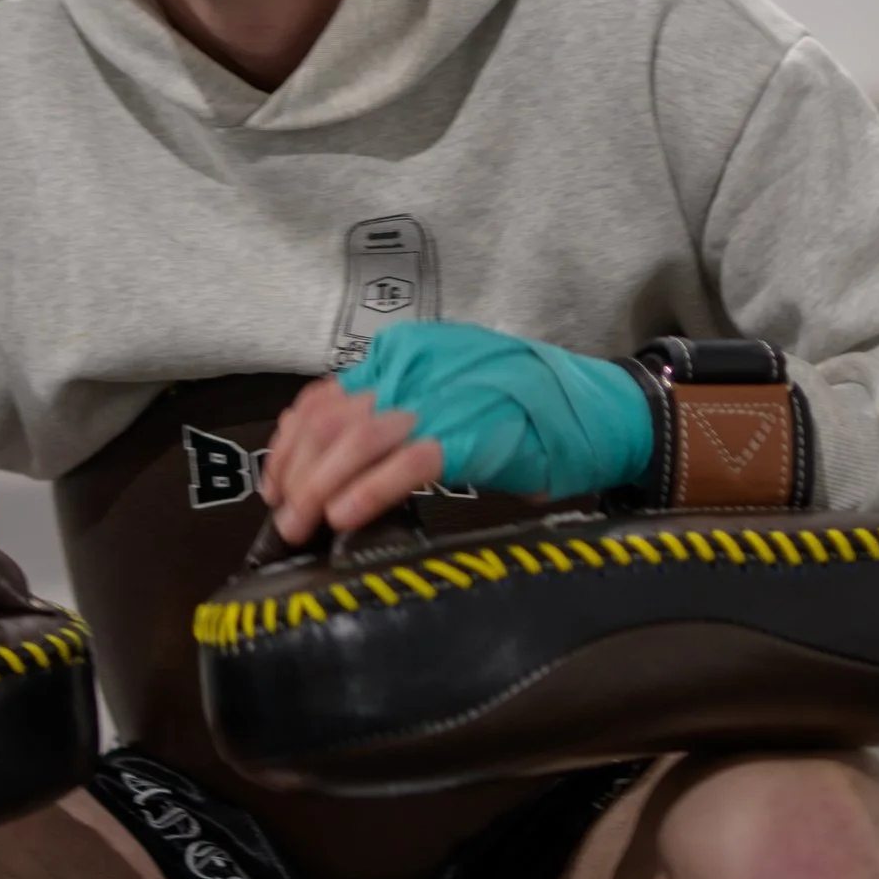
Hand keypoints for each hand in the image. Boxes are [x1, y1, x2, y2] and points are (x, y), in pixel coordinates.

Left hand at [265, 322, 654, 553]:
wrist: (601, 411)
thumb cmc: (526, 410)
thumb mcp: (448, 392)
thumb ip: (397, 410)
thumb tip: (338, 458)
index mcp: (406, 354)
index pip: (325, 397)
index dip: (291, 444)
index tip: (276, 483)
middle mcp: (417, 367)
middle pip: (332, 420)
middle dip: (297, 472)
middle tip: (283, 517)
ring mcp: (445, 397)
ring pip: (358, 439)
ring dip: (320, 486)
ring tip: (303, 525)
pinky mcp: (473, 432)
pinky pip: (407, 462)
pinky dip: (368, 490)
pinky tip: (347, 516)